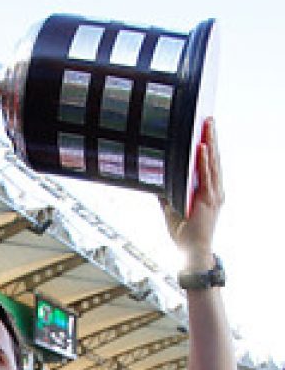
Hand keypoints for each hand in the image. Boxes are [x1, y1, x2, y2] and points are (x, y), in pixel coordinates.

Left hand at [162, 118, 223, 270]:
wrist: (192, 251)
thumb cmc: (184, 233)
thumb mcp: (171, 209)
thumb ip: (166, 195)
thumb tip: (155, 182)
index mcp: (207, 191)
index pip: (208, 164)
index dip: (207, 146)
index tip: (203, 129)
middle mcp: (214, 190)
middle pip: (213, 158)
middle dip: (211, 137)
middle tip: (208, 118)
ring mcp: (213, 194)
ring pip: (213, 163)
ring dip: (210, 143)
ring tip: (208, 125)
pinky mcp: (209, 200)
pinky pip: (206, 177)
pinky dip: (204, 162)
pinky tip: (202, 149)